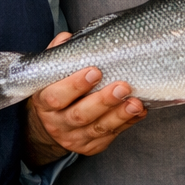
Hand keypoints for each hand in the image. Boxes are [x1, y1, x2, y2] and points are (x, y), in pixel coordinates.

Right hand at [25, 32, 145, 161]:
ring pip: (98, 128)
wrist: (53, 123)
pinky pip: (111, 135)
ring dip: (120, 115)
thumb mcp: (52, 73)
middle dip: (103, 101)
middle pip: (80, 115)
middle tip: (122, 87)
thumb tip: (67, 38)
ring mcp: (74, 138)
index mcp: (45, 103)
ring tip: (136, 103)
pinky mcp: (90, 146)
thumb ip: (59, 55)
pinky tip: (139, 111)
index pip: (56, 97)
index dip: (75, 85)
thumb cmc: (57, 90)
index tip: (95, 71)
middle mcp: (57, 123)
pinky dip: (127, 123)